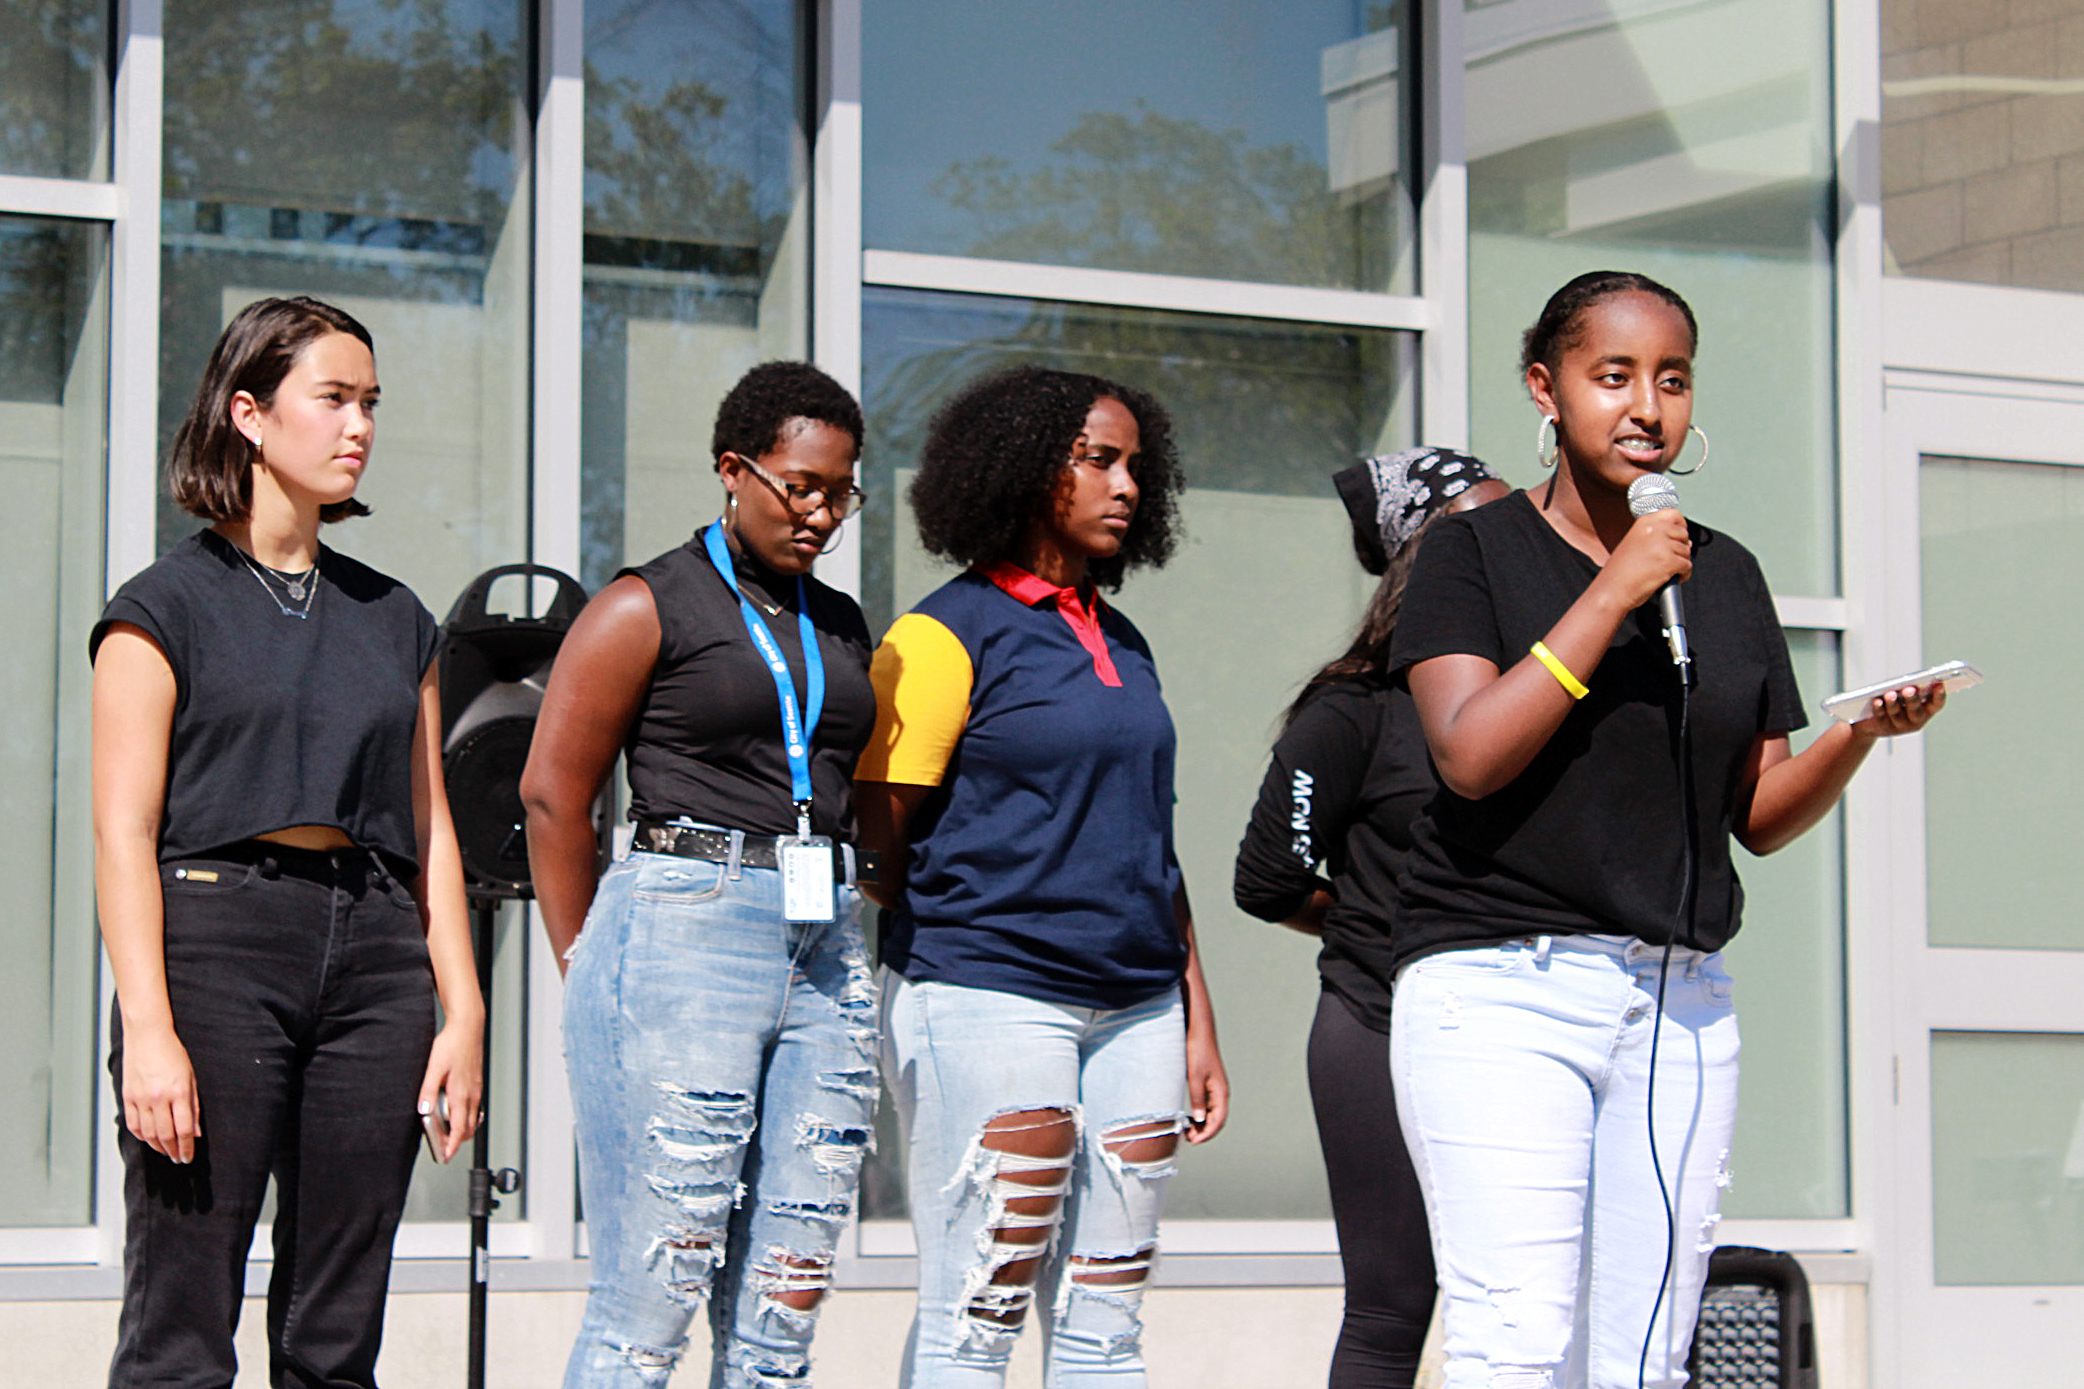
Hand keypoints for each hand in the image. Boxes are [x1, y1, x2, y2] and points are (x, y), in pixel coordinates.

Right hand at [122, 1022, 199, 1163]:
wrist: (148, 1036)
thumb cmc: (173, 1054)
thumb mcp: (191, 1078)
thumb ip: (193, 1107)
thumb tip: (194, 1133)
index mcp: (178, 1092)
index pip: (183, 1129)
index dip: (186, 1148)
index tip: (188, 1157)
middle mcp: (158, 1097)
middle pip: (165, 1135)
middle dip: (173, 1151)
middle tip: (179, 1159)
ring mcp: (140, 1098)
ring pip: (147, 1133)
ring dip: (158, 1147)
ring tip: (167, 1152)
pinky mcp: (127, 1097)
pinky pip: (133, 1124)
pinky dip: (141, 1136)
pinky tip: (150, 1139)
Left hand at [419, 1017, 483, 1162]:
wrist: (468, 1027)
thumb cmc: (453, 1044)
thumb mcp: (434, 1067)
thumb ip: (428, 1090)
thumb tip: (423, 1110)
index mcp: (461, 1094)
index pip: (459, 1129)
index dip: (452, 1146)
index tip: (446, 1156)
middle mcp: (472, 1095)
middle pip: (468, 1129)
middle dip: (457, 1141)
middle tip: (443, 1148)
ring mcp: (476, 1090)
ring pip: (472, 1119)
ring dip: (462, 1130)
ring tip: (448, 1134)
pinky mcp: (476, 1084)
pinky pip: (475, 1108)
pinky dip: (467, 1117)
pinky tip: (458, 1113)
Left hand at [1183, 1028, 1228, 1144]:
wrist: (1199, 1032)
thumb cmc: (1197, 1051)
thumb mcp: (1195, 1077)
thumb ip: (1198, 1098)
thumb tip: (1200, 1119)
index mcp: (1220, 1092)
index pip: (1218, 1120)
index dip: (1208, 1134)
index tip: (1195, 1141)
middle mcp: (1220, 1092)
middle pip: (1216, 1120)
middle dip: (1204, 1132)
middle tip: (1188, 1139)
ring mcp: (1214, 1089)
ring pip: (1212, 1114)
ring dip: (1202, 1125)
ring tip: (1188, 1131)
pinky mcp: (1208, 1084)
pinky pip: (1207, 1105)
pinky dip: (1200, 1115)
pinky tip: (1190, 1117)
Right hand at [1596, 508, 1691, 610]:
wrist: (1611, 590)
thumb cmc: (1620, 572)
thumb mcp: (1635, 544)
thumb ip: (1658, 538)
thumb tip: (1688, 542)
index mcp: (1644, 522)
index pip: (1674, 515)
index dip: (1680, 526)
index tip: (1678, 538)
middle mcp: (1654, 529)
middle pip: (1684, 534)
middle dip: (1682, 548)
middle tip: (1671, 560)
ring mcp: (1662, 545)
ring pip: (1687, 551)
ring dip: (1682, 562)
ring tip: (1669, 571)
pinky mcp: (1668, 561)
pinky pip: (1687, 565)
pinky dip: (1684, 574)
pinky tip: (1673, 578)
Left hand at [1851, 681, 1946, 739]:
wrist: (1873, 721)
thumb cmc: (1896, 701)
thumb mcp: (1905, 694)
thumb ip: (1909, 688)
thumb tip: (1906, 681)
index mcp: (1926, 710)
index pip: (1937, 704)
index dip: (1939, 695)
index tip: (1939, 684)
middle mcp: (1915, 720)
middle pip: (1915, 711)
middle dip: (1912, 699)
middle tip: (1909, 689)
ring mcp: (1899, 726)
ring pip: (1897, 714)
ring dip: (1893, 703)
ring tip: (1890, 694)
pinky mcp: (1883, 727)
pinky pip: (1881, 717)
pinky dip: (1878, 708)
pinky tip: (1876, 701)